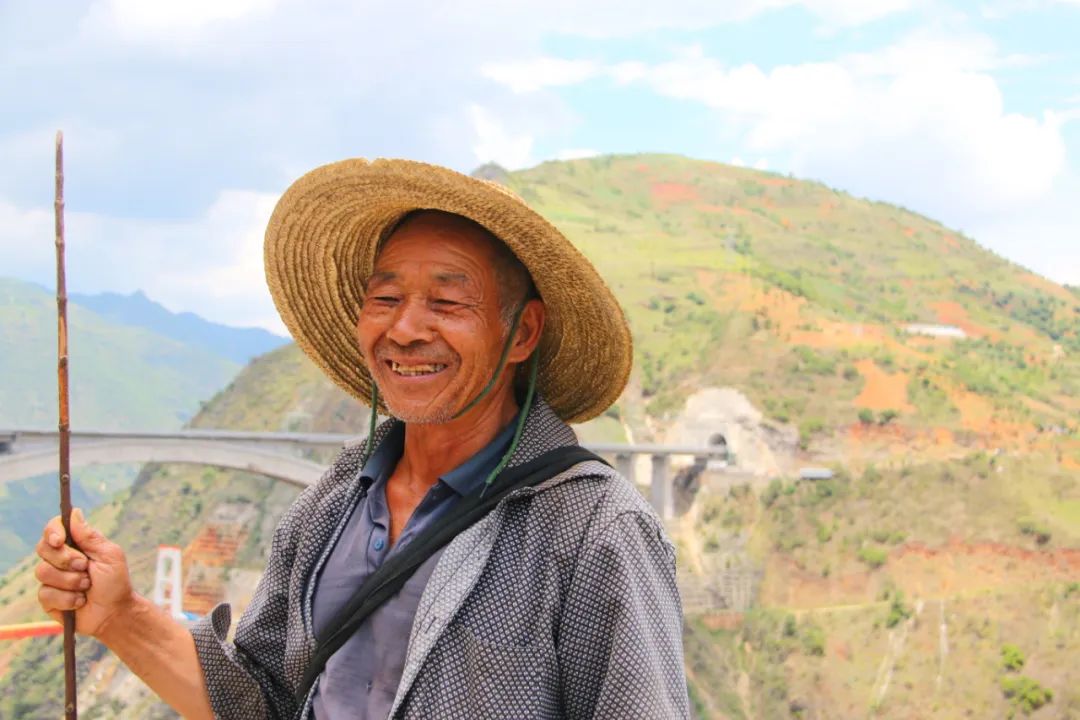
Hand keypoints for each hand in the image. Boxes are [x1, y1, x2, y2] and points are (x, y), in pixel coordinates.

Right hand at [35, 508, 136, 637]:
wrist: (115, 613)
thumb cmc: (116, 582)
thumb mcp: (109, 555)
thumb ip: (90, 536)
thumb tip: (74, 512)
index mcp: (76, 545)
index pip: (53, 529)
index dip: (52, 532)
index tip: (60, 540)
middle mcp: (60, 559)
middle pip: (43, 548)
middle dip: (66, 558)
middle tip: (85, 567)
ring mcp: (52, 579)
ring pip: (43, 571)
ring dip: (71, 581)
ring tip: (87, 587)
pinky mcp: (48, 599)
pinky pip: (46, 593)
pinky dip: (68, 598)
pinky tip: (80, 601)